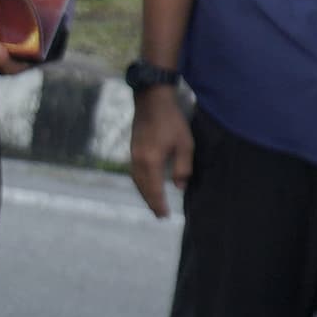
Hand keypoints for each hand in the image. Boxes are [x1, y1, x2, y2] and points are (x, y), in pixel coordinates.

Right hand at [127, 86, 193, 219]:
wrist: (151, 100)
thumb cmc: (171, 121)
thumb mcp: (185, 144)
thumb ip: (183, 167)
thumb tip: (179, 186)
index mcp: (151, 161)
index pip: (154, 189)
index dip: (159, 204)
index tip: (164, 215)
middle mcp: (138, 161)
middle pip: (142, 187)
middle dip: (151, 202)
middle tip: (159, 215)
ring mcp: (133, 155)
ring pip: (136, 181)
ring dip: (144, 194)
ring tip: (153, 203)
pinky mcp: (132, 150)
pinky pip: (134, 173)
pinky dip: (141, 183)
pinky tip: (146, 185)